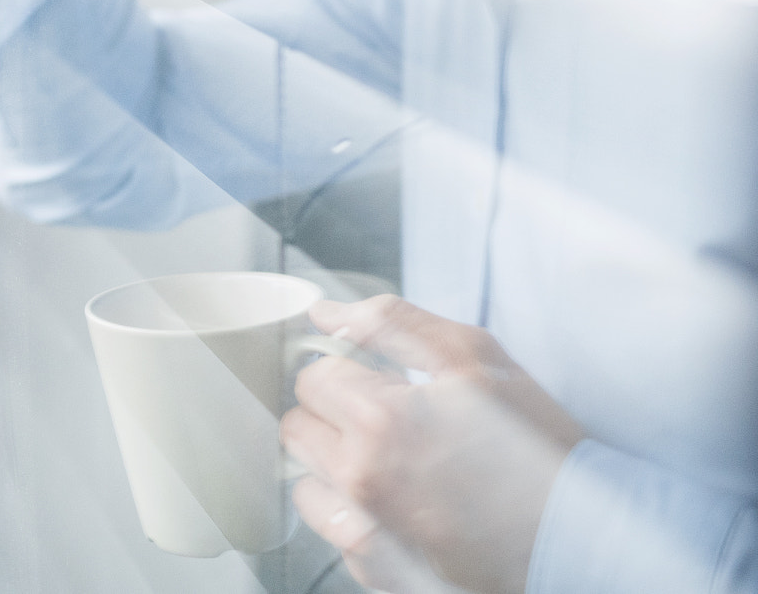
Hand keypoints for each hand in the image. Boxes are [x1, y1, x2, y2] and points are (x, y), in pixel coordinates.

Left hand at [281, 296, 585, 593]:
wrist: (582, 535)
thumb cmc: (538, 448)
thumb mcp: (474, 359)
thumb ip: (390, 323)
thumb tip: (324, 313)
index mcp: (381, 421)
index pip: (311, 376)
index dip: (348, 371)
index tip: (381, 383)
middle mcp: (362, 480)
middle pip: (298, 425)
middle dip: (334, 413)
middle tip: (385, 417)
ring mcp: (367, 530)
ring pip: (305, 478)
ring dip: (333, 462)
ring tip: (390, 460)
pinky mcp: (377, 568)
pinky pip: (331, 527)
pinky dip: (350, 510)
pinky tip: (394, 501)